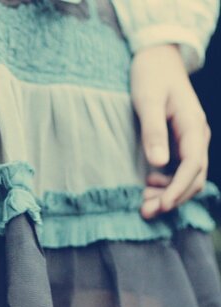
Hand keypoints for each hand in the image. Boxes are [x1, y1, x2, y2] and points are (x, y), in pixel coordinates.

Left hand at [131, 44, 210, 218]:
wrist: (157, 58)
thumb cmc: (150, 76)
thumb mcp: (147, 101)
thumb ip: (153, 131)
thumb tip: (159, 163)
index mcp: (194, 126)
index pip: (193, 166)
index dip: (178, 189)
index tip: (162, 206)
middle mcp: (197, 135)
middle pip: (193, 176)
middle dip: (173, 198)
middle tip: (145, 212)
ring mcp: (191, 139)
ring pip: (188, 176)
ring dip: (169, 193)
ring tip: (144, 205)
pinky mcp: (181, 141)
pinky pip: (180, 169)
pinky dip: (168, 183)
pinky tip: (149, 185)